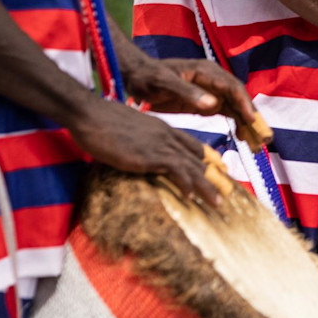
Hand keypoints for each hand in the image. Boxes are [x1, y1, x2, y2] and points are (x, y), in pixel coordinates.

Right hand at [67, 100, 222, 203]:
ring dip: (207, 187)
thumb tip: (138, 152)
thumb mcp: (128, 131)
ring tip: (217, 203)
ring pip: (192, 166)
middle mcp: (166, 135)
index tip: (216, 171)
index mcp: (162, 128)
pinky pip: (176, 170)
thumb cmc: (101, 122)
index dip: (205, 159)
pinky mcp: (150, 155)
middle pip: (198, 157)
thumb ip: (139, 141)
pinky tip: (192, 197)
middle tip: (227, 191)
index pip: (191, 145)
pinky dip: (187, 184)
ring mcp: (160, 144)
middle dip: (214, 176)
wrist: (90, 114)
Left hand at [122, 53, 261, 131]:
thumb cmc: (147, 77)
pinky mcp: (207, 101)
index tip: (251, 120)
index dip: (244, 103)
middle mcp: (213, 79)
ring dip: (248, 122)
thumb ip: (187, 92)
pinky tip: (243, 137)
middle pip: (239, 97)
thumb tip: (213, 104)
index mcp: (205, 71)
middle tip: (264, 136)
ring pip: (237, 106)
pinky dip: (237, 123)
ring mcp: (211, 90)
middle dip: (252, 116)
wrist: (135, 77)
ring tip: (257, 142)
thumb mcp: (163, 83)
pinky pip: (228, 111)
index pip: (232, 87)